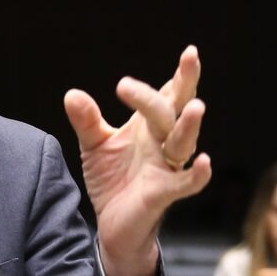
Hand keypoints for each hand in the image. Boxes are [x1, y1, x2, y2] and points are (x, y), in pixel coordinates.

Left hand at [63, 46, 212, 275]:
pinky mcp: (165, 192)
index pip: (167, 95)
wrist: (112, 224)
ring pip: (183, 142)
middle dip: (185, 85)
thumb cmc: (112, 180)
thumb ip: (86, 121)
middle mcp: (163, 143)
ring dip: (189, 125)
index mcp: (150, 127)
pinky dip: (196, 174)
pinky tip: (204, 162)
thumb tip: (72, 94)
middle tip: (188, 60)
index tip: (189, 52)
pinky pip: (186, 183)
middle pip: (176, 110)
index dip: (180, 75)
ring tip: (196, 106)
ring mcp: (167, 167)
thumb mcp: (94, 146)